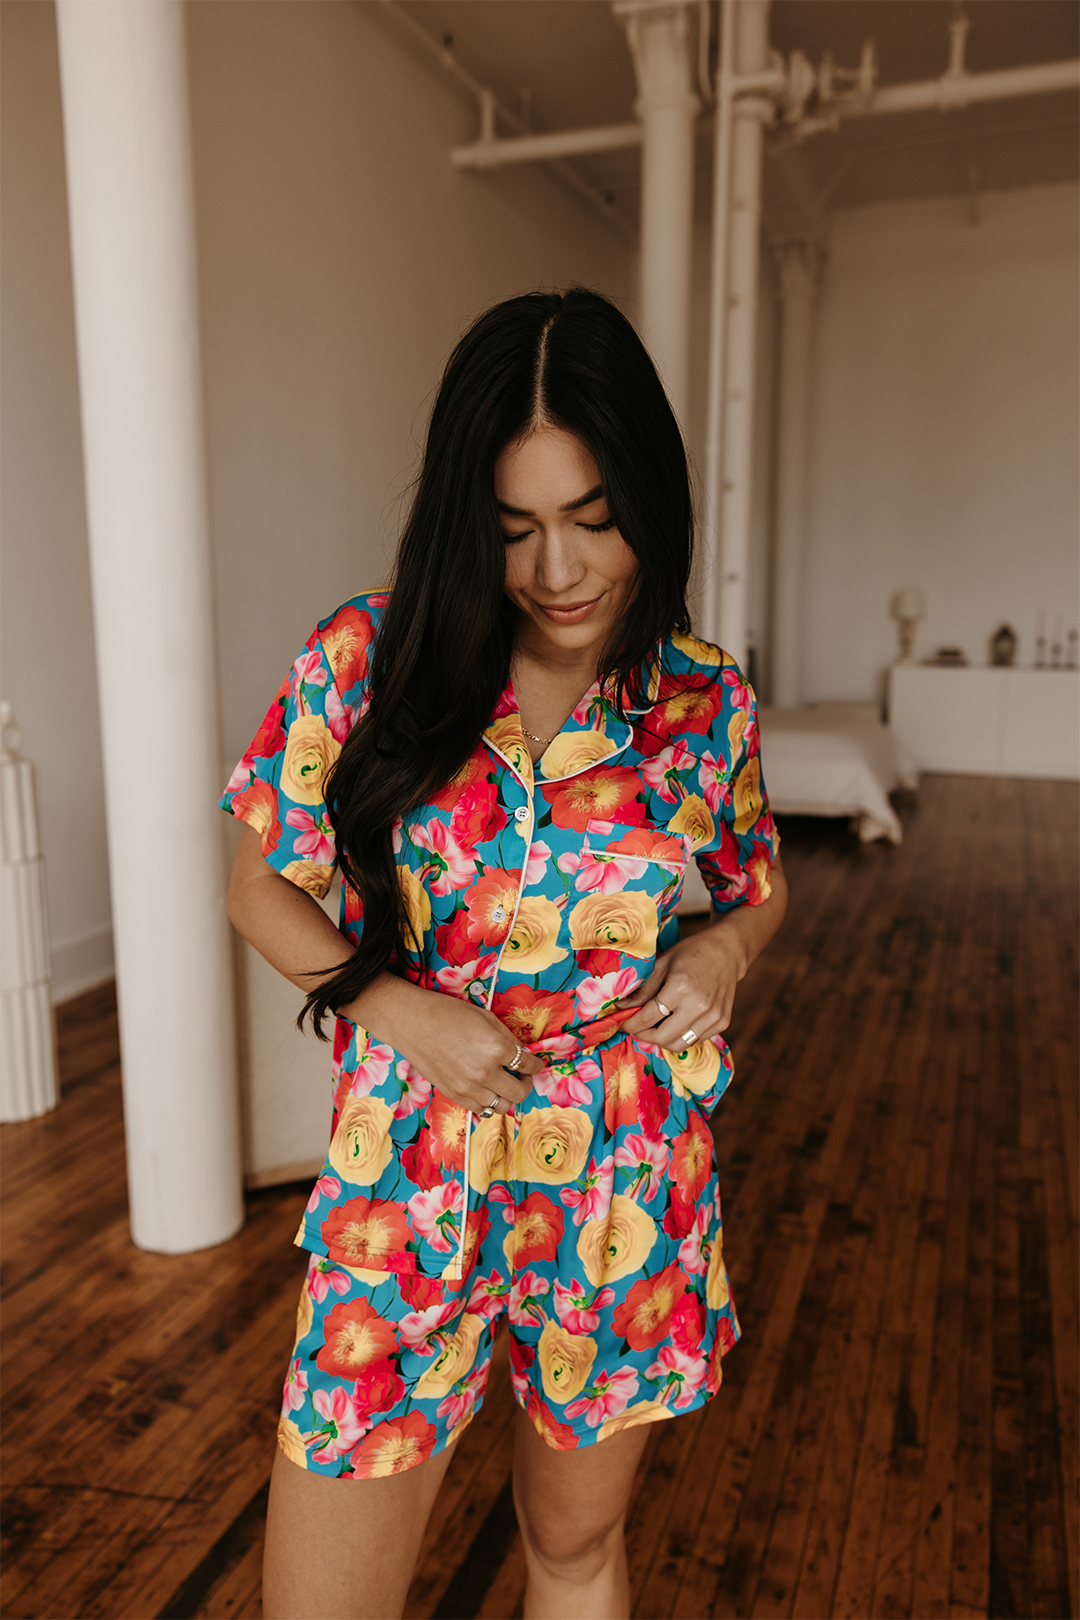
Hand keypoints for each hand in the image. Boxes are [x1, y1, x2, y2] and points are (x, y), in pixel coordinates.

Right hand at [393, 990, 544, 1116]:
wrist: (412, 1022)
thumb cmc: (448, 1013)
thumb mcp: (486, 1018)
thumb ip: (507, 1038)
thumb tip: (522, 1053)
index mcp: (496, 1048)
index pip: (528, 1064)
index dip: (536, 1064)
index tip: (535, 1064)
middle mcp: (484, 1072)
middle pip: (519, 1093)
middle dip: (526, 1084)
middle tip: (522, 1075)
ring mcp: (468, 1088)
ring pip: (501, 1106)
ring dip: (508, 1096)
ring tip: (504, 1083)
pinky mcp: (454, 1095)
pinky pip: (481, 1110)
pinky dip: (489, 1102)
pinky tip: (487, 1089)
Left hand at [616, 926, 746, 1050]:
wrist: (727, 951)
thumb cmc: (692, 953)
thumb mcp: (662, 964)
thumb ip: (643, 989)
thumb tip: (621, 1007)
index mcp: (680, 988)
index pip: (648, 1018)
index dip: (631, 1023)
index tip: (622, 1022)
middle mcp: (698, 1006)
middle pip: (663, 1037)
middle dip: (644, 1035)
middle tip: (636, 1027)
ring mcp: (713, 1017)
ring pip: (679, 1044)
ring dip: (662, 1040)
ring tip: (653, 1027)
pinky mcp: (722, 1022)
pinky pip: (694, 1040)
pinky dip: (681, 1035)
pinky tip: (675, 1021)